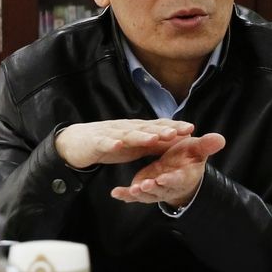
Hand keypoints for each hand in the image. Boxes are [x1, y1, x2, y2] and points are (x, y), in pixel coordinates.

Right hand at [55, 118, 194, 170]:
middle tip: (178, 131)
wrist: (79, 141)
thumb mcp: (137, 145)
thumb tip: (178, 141)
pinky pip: (105, 143)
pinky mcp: (97, 142)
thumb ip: (155, 143)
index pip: (159, 126)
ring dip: (141, 136)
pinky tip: (118, 145)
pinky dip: (112, 143)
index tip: (191, 129)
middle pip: (147, 128)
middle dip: (162, 130)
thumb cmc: (111, 142)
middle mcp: (127, 128)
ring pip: (129, 134)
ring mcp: (112, 134)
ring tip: (154, 138)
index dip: (174, 126)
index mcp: (138, 129)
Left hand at [110, 133, 224, 206]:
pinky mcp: (144, 189)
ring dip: (138, 193)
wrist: (180, 169)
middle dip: (152, 188)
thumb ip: (207, 145)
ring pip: (146, 194)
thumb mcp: (198, 149)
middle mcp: (167, 185)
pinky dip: (125, 195)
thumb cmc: (189, 158)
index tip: (163, 178)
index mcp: (182, 175)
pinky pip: (133, 195)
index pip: (177, 179)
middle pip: (160, 189)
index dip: (171, 179)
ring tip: (130, 190)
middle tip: (143, 186)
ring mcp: (154, 189)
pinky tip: (115, 193)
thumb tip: (221, 139)